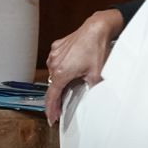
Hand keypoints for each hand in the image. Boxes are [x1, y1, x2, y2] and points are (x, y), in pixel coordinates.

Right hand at [43, 9, 124, 123]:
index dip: (51, 109)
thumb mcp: (96, 75)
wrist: (96, 28)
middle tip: (62, 106)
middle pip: (53, 85)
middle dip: (58, 96)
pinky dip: (61, 66)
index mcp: (62, 72)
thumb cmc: (96, 49)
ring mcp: (54, 54)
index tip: (51, 118)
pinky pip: (55, 61)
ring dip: (60, 80)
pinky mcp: (56, 46)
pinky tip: (71, 67)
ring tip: (71, 83)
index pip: (52, 96)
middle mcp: (54, 63)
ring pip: (54, 73)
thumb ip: (91, 91)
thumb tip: (91, 100)